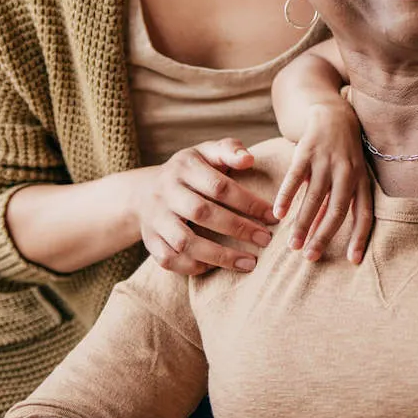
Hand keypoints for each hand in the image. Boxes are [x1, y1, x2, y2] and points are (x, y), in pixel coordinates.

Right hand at [133, 138, 277, 275]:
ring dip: (219, 255)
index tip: (272, 216)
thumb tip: (249, 160)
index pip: (219, 186)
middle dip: (238, 228)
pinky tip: (218, 267)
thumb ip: (230, 150)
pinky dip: (194, 266)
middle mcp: (166, 192)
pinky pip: (169, 259)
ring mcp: (156, 218)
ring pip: (184, 241)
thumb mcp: (208, 152)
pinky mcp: (150, 240)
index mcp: (185, 167)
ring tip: (250, 263)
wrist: (144, 191)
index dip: (248, 202)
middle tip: (265, 239)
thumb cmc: (192, 171)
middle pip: (202, 213)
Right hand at [272, 100, 373, 263]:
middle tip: (310, 257)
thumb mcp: (350, 176)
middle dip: (324, 236)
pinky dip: (287, 196)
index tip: (353, 261)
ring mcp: (327, 161)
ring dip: (303, 223)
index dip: (360, 238)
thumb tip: (320, 233)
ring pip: (315, 198)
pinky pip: (296, 177)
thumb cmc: (343, 155)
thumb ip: (339, 202)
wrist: (333, 114)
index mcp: (361, 181)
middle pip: (337, 210)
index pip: (365, 214)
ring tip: (292, 245)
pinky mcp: (307, 151)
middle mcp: (347, 172)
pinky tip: (279, 214)